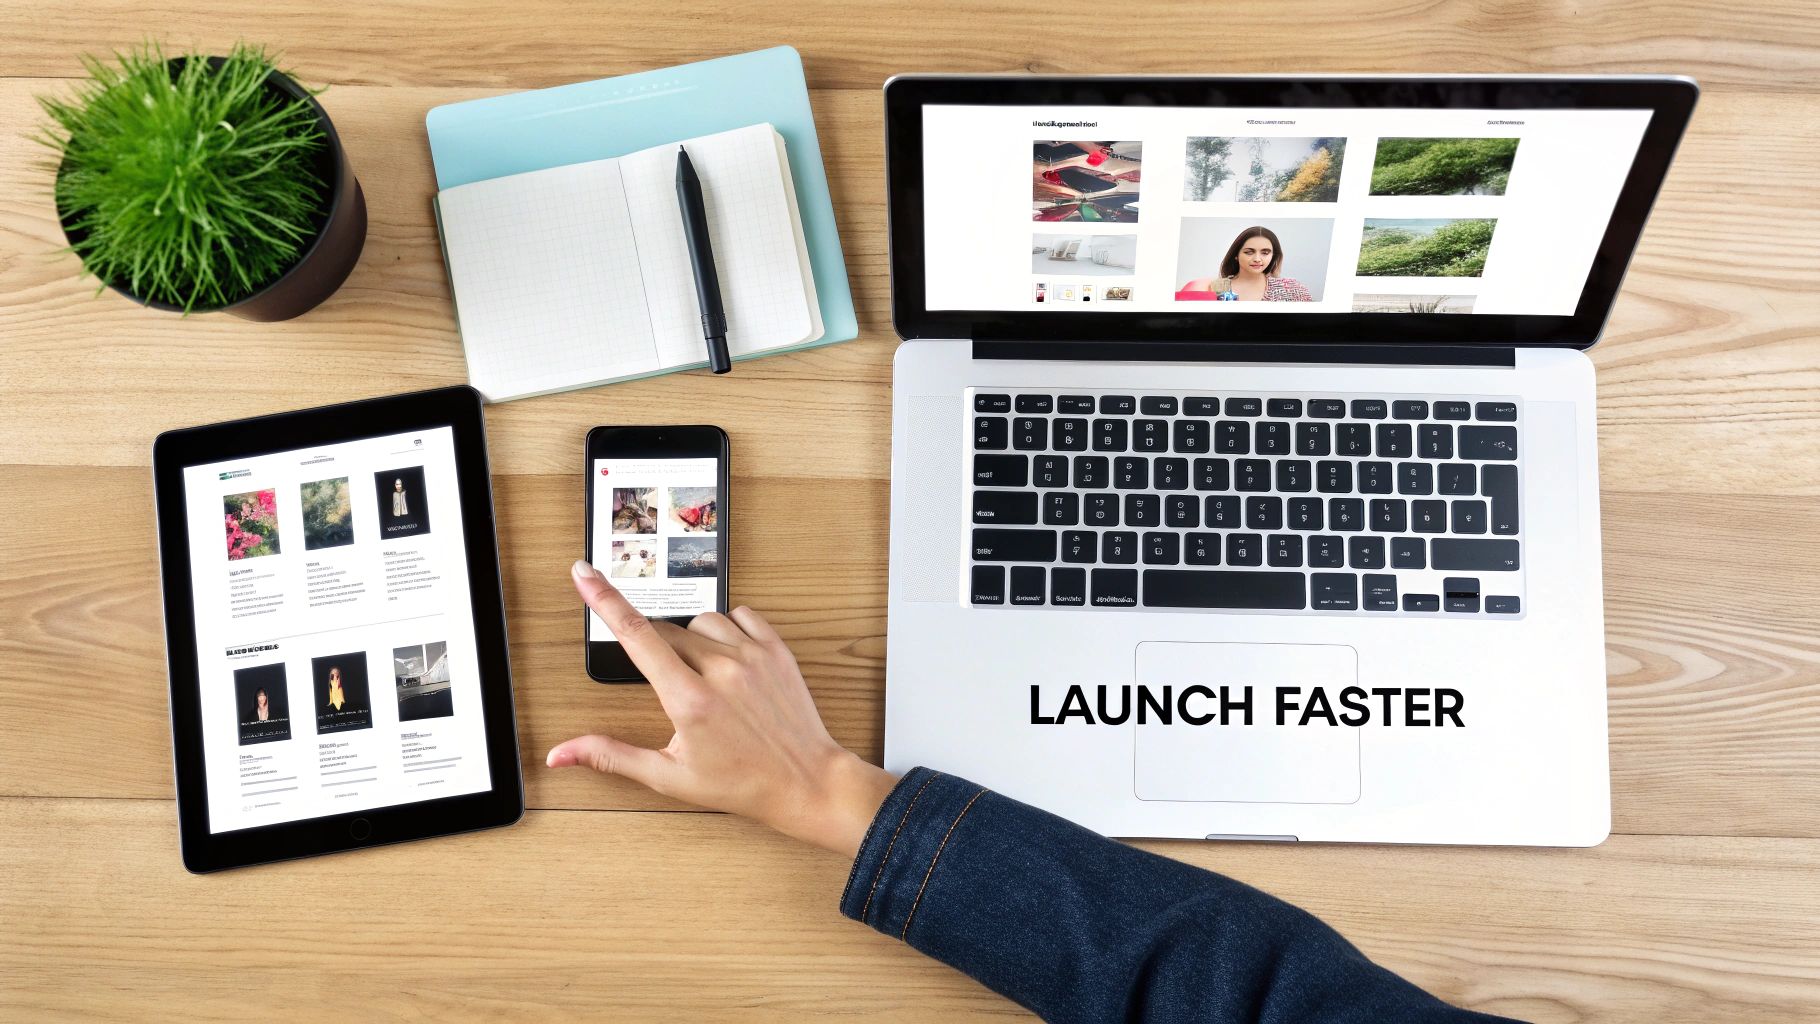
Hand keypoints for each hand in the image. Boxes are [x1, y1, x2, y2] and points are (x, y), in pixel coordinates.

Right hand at [548, 560, 898, 857]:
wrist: (806, 781)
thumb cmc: (740, 783)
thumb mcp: (669, 776)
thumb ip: (611, 756)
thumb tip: (560, 754)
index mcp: (688, 699)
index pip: (635, 635)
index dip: (603, 599)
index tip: (583, 572)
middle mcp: (720, 669)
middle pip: (664, 632)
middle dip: (658, 653)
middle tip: (676, 690)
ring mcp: (751, 655)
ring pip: (700, 621)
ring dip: (692, 641)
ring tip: (706, 680)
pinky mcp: (776, 647)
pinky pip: (739, 614)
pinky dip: (727, 630)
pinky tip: (730, 660)